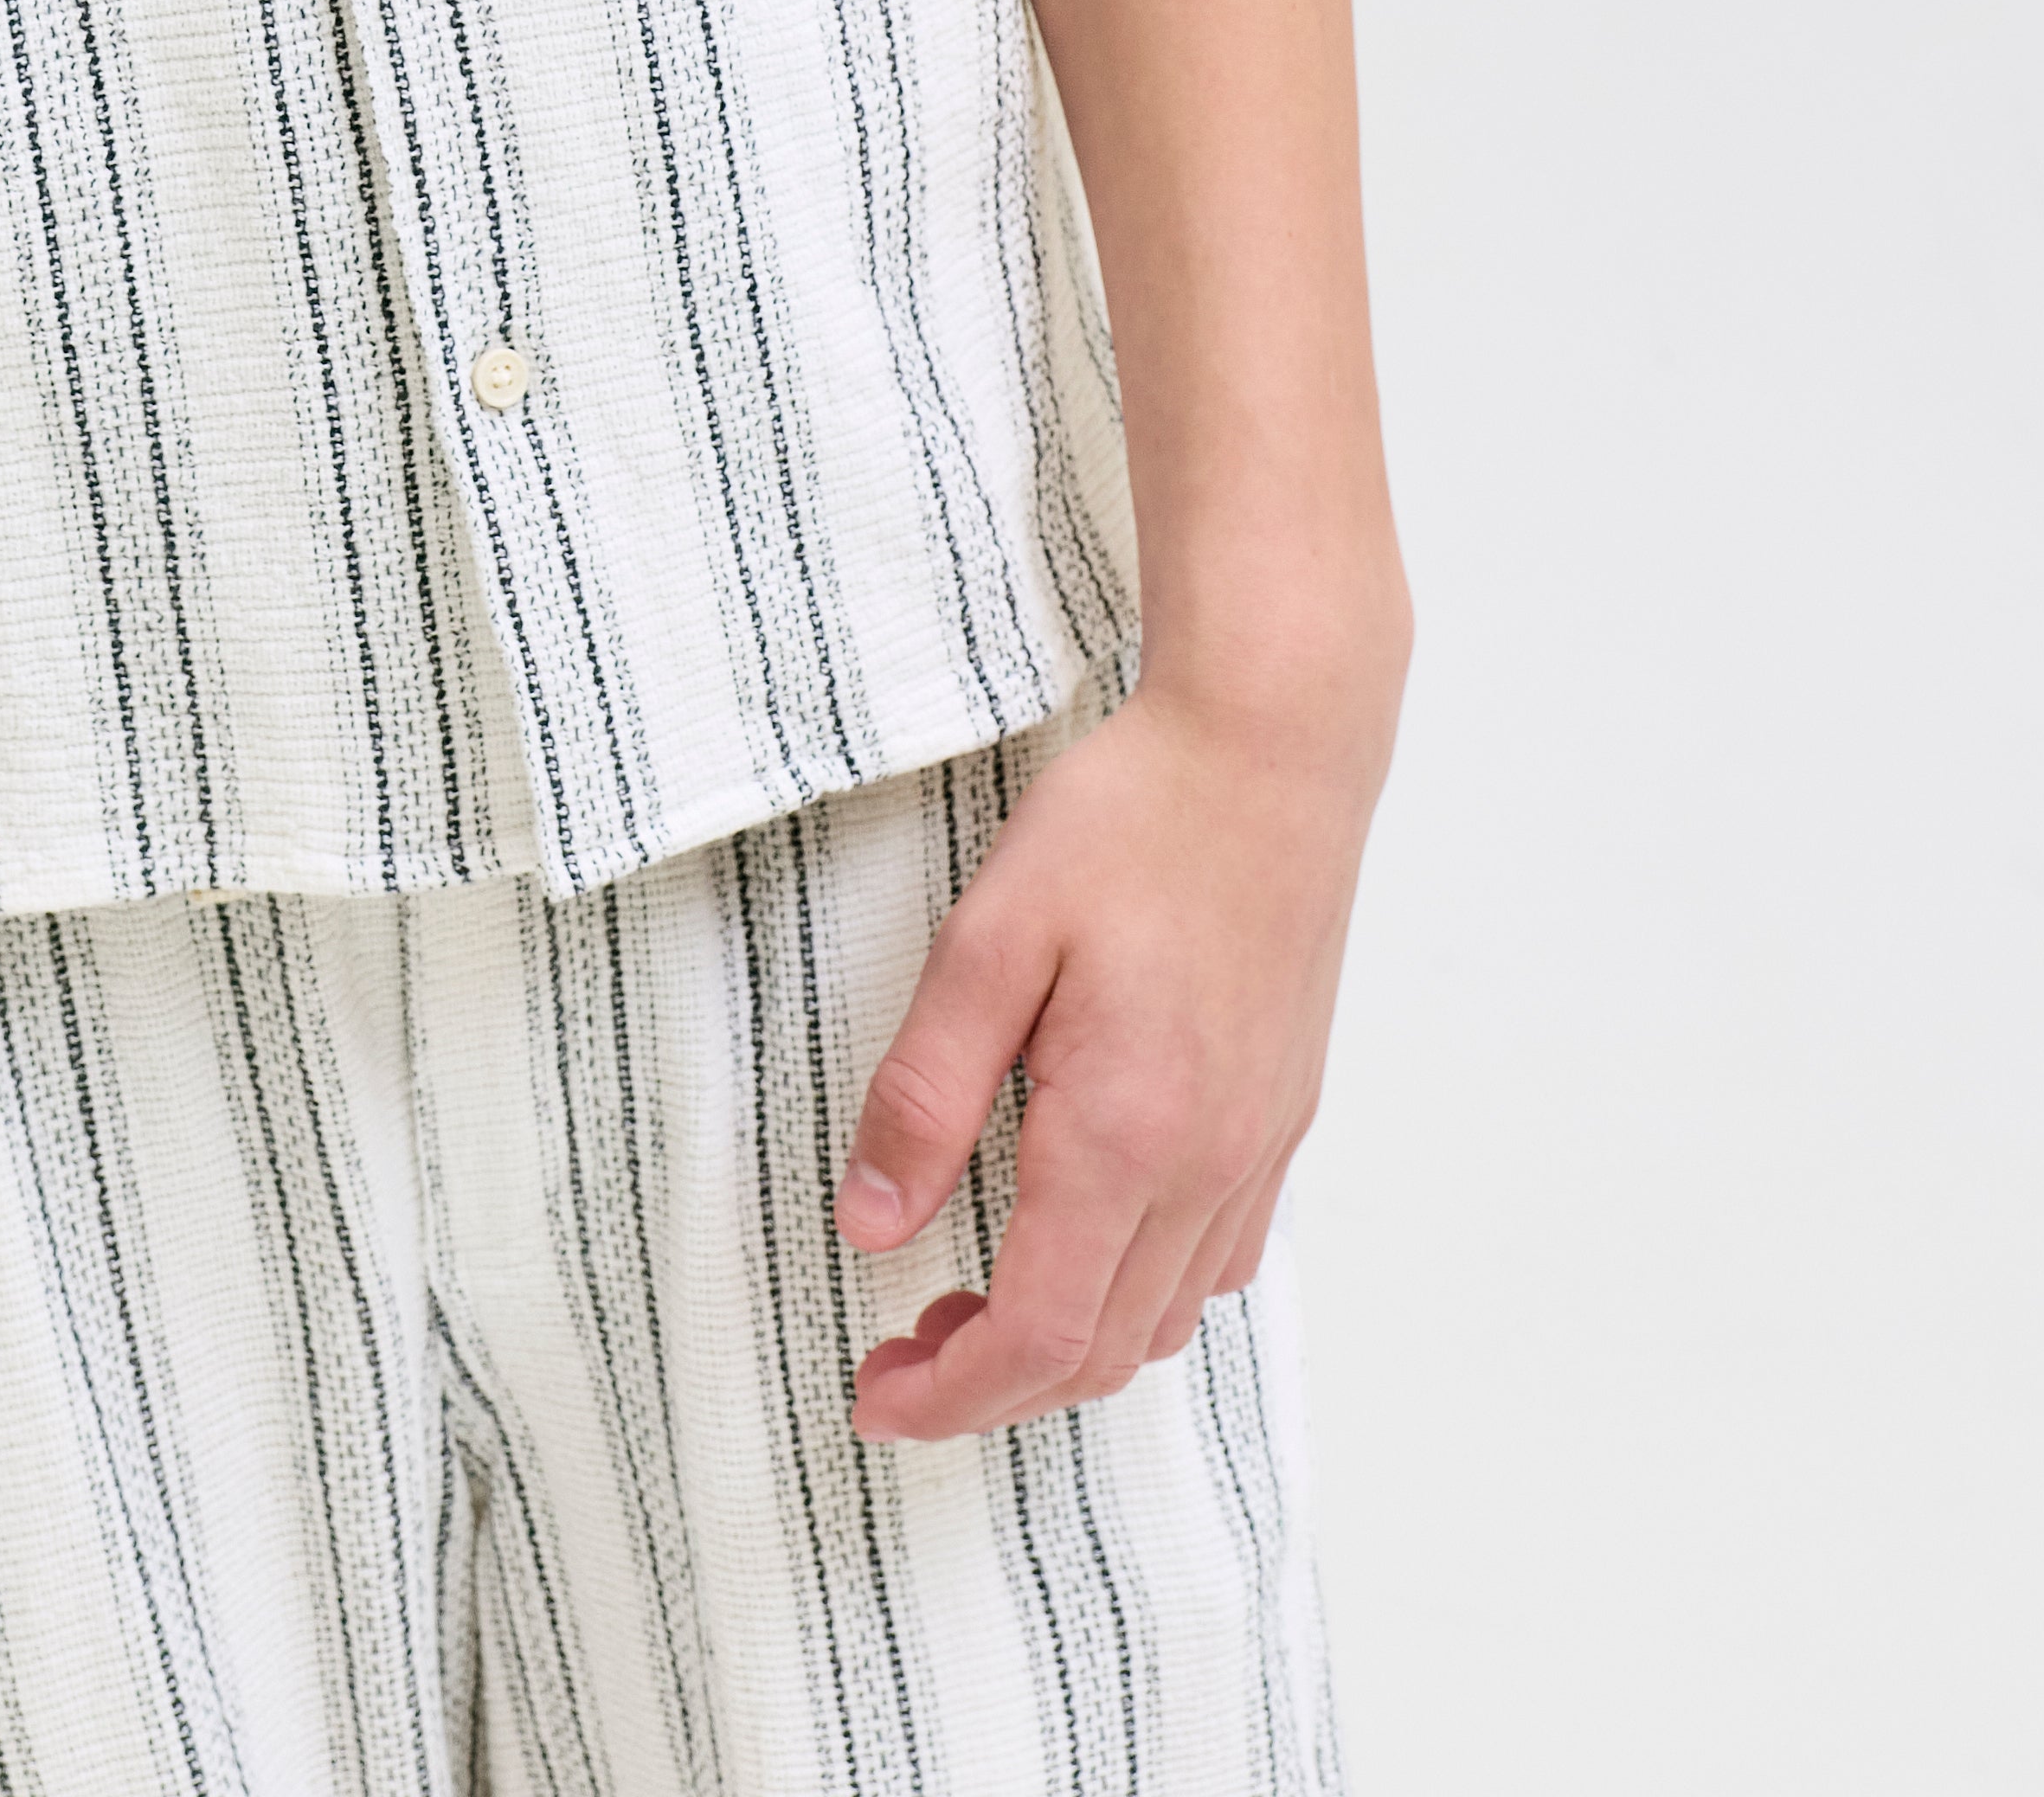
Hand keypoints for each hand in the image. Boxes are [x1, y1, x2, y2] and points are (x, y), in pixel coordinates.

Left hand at [836, 665, 1391, 1440]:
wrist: (1269, 753)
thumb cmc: (1129, 824)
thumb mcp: (990, 937)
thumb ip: (926, 1091)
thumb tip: (871, 1223)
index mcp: (1126, 1133)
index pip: (1038, 1331)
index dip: (949, 1394)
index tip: (875, 1398)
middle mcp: (1206, 1166)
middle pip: (1100, 1350)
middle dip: (992, 1386)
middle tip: (899, 1360)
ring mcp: (1257, 1148)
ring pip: (1163, 1320)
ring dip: (1067, 1346)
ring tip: (973, 1307)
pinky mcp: (1281, 1116)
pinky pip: (1216, 1262)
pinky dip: (1139, 1294)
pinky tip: (1082, 1241)